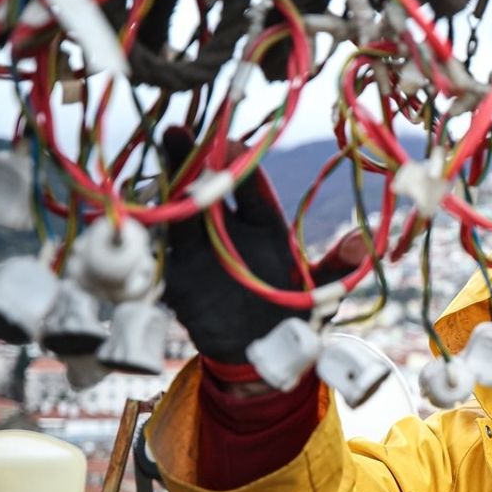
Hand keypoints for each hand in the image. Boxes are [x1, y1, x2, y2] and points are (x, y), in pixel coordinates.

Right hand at [160, 128, 357, 364]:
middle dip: (192, 161)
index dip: (240, 163)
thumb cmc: (293, 316)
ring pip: (179, 213)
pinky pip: (156, 254)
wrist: (260, 358)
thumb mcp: (320, 294)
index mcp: (265, 226)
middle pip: (209, 189)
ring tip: (150, 168)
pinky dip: (142, 235)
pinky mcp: (177, 278)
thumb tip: (362, 246)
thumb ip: (336, 269)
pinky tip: (130, 215)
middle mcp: (229, 231)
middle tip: (176, 133)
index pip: (252, 186)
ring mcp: (200, 252)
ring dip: (166, 189)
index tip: (230, 143)